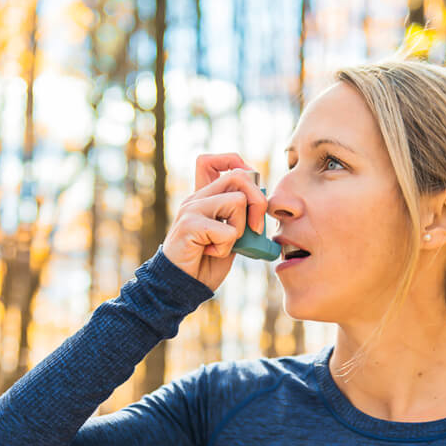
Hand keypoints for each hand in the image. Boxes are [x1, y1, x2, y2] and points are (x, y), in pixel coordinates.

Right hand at [161, 154, 268, 291]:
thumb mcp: (231, 236)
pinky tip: (211, 252)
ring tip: (225, 245)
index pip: (211, 160)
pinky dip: (227, 247)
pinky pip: (227, 230)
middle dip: (258, 201)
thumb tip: (263, 202)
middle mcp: (196, 198)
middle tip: (256, 228)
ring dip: (240, 229)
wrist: (182, 285)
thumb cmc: (206, 263)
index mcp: (204, 197)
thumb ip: (241, 218)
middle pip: (238, 175)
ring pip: (237, 201)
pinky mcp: (189, 225)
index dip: (236, 164)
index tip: (250, 189)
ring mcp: (191, 209)